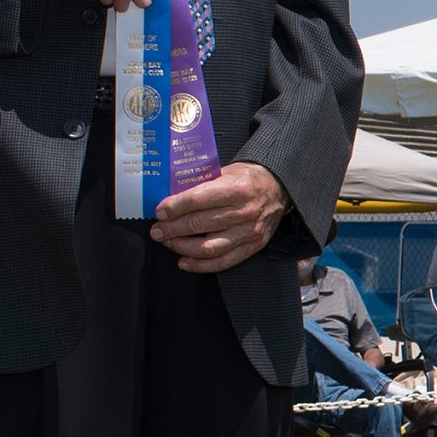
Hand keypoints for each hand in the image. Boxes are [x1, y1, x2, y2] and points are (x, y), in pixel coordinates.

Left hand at [152, 161, 287, 273]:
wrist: (279, 188)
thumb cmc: (248, 178)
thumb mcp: (226, 171)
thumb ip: (202, 183)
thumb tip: (170, 195)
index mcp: (237, 188)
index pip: (198, 199)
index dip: (175, 207)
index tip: (160, 212)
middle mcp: (244, 211)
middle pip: (199, 224)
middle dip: (172, 229)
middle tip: (157, 230)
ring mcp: (249, 232)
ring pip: (209, 247)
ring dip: (182, 247)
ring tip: (168, 243)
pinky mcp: (253, 246)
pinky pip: (224, 261)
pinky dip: (201, 265)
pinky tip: (184, 262)